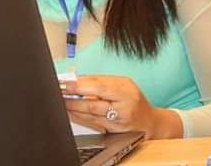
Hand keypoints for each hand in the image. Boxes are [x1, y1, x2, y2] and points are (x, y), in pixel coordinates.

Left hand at [61, 75, 181, 138]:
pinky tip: (72, 111)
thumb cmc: (132, 99)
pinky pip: (93, 123)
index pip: (99, 87)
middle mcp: (124, 106)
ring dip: (74, 108)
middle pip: (95, 103)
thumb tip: (76, 79)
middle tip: (61, 93)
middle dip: (74, 99)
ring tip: (63, 101)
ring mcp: (119, 121)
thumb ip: (99, 81)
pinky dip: (80, 116)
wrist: (149, 122)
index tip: (66, 84)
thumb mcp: (121, 84)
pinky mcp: (115, 132)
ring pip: (92, 115)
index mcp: (126, 89)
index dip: (80, 86)